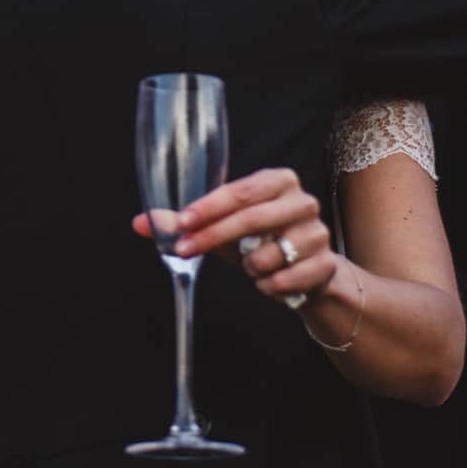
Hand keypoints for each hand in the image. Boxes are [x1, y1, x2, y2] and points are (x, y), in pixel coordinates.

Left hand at [133, 168, 336, 305]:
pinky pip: (284, 280)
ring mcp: (318, 233)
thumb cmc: (259, 242)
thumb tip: (140, 223)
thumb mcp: (222, 229)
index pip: (240, 191)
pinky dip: (267, 286)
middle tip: (185, 250)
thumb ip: (184, 225)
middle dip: (214, 237)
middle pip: (252, 219)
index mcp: (277, 181)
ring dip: (249, 267)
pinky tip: (269, 281)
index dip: (209, 208)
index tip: (182, 222)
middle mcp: (302, 201)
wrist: (307, 273)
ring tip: (252, 265)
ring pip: (268, 255)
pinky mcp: (326, 265)